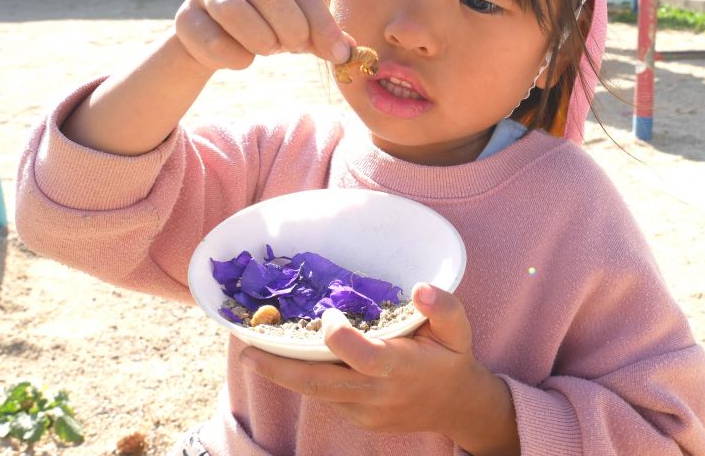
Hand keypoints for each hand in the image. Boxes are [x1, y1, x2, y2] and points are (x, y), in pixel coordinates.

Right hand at [174, 0, 352, 71]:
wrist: (213, 40)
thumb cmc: (264, 25)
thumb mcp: (297, 26)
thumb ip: (323, 35)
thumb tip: (349, 52)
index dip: (322, 23)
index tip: (337, 52)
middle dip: (291, 29)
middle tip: (295, 48)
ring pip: (235, 12)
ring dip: (261, 40)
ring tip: (268, 49)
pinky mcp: (185, 17)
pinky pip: (213, 41)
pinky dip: (236, 58)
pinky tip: (242, 58)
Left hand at [239, 284, 518, 453]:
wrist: (455, 407)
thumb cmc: (451, 358)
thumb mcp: (459, 330)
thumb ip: (444, 307)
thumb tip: (420, 287)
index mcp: (402, 367)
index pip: (365, 358)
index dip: (340, 339)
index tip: (329, 314)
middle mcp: (378, 393)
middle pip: (320, 384)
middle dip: (279, 368)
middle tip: (246, 349)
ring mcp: (364, 410)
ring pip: (315, 393)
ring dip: (282, 373)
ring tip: (251, 349)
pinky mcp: (355, 418)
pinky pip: (324, 396)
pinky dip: (302, 377)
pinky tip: (284, 357)